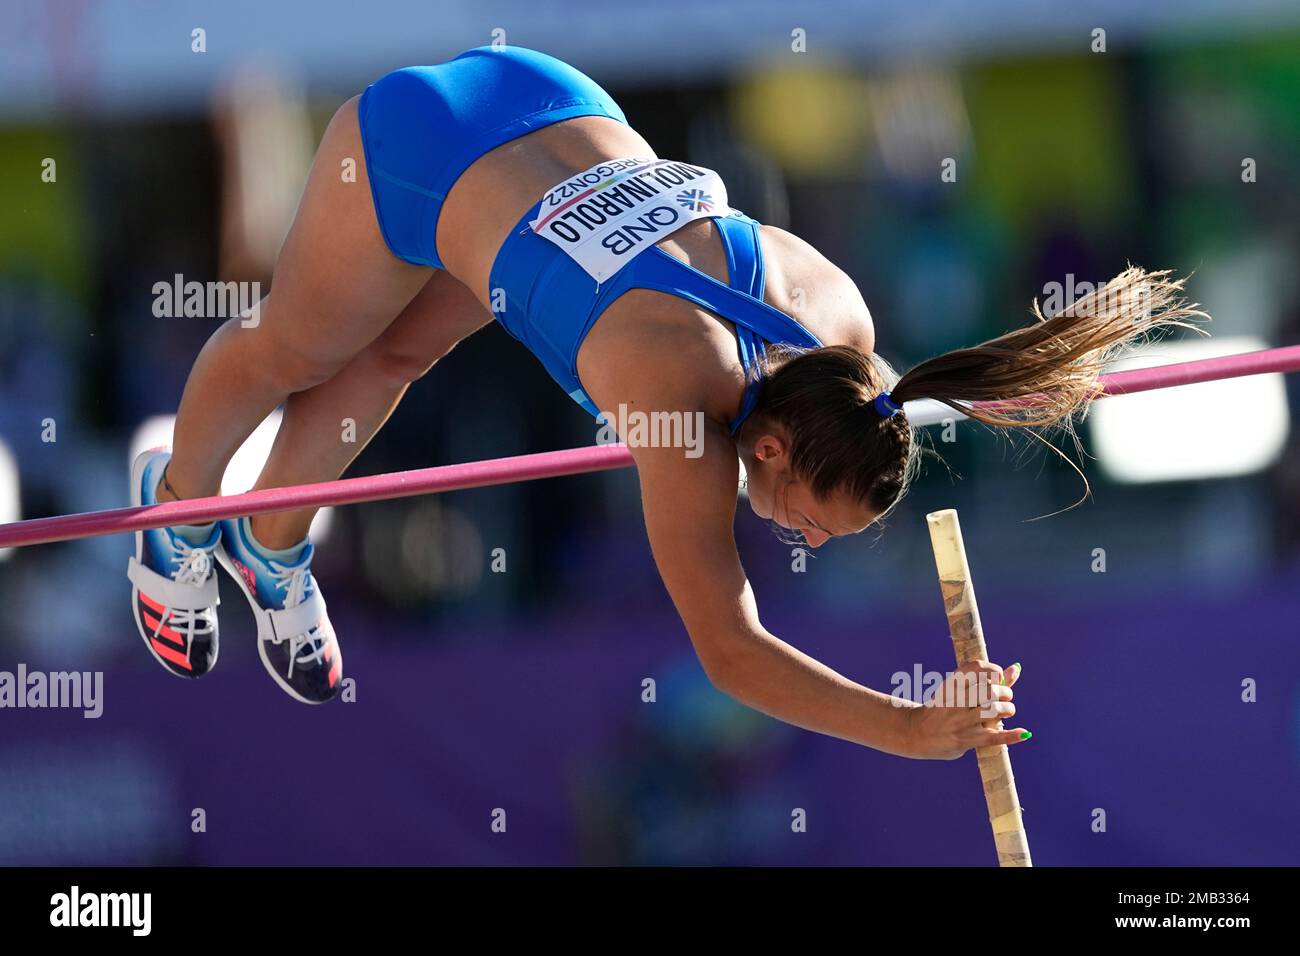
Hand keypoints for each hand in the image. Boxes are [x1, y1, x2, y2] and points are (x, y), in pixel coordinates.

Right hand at [905, 661, 1028, 759]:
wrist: (916, 734)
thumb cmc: (942, 709)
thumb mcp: (958, 692)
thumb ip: (989, 681)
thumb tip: (1016, 668)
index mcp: (950, 685)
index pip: (977, 668)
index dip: (995, 670)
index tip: (999, 677)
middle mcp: (954, 701)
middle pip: (990, 689)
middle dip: (1005, 692)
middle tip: (1005, 698)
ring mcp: (959, 721)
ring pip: (994, 710)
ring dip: (1008, 710)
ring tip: (1007, 712)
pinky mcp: (965, 740)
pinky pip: (993, 736)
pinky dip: (1011, 735)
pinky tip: (1023, 733)